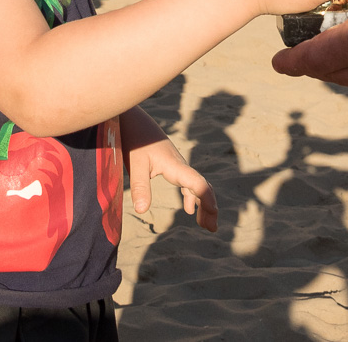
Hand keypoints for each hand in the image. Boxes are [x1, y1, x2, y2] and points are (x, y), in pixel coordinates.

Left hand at [121, 108, 216, 231]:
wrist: (133, 119)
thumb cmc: (134, 139)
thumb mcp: (134, 164)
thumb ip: (139, 186)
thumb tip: (141, 211)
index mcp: (176, 166)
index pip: (198, 184)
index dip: (207, 199)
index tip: (213, 213)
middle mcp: (181, 165)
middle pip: (202, 187)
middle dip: (209, 207)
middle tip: (212, 228)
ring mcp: (178, 164)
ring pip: (196, 186)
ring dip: (202, 204)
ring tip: (205, 225)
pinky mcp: (171, 164)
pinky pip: (188, 183)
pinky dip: (192, 197)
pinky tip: (190, 209)